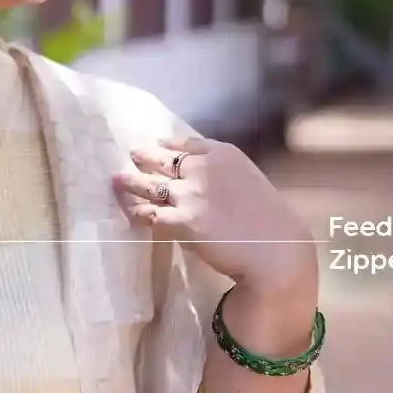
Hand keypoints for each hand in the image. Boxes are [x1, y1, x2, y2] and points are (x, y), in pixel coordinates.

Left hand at [111, 134, 316, 294]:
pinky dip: (139, 212)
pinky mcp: (181, 222)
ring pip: (151, 185)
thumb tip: (199, 175)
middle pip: (163, 160)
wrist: (275, 248)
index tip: (158, 144)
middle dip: (144, 157)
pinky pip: (151, 214)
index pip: (188, 143)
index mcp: (224, 154)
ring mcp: (190, 194)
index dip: (169, 144)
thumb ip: (224, 173)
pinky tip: (131, 211)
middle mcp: (203, 169)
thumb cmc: (268, 219)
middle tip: (132, 155)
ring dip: (131, 182)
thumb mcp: (249, 180)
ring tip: (117, 180)